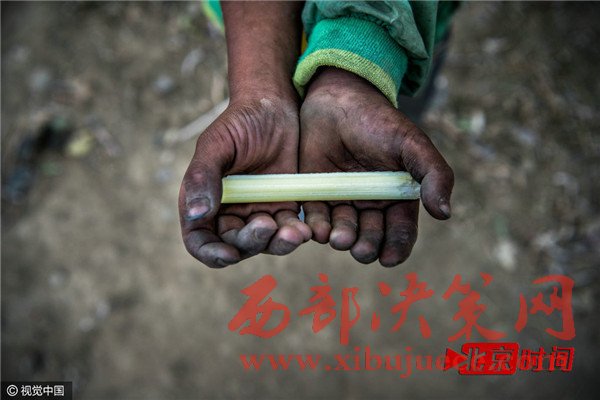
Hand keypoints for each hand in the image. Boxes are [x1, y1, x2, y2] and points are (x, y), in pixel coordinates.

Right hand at [179, 1, 307, 267]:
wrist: (274, 107)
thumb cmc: (239, 122)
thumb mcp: (216, 145)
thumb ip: (204, 177)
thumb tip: (196, 215)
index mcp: (203, 202)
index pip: (200, 241)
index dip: (211, 253)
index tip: (230, 254)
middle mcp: (229, 214)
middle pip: (235, 246)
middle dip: (251, 242)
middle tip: (267, 224)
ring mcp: (257, 213)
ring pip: (265, 244)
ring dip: (277, 244)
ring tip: (294, 232)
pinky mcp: (284, 209)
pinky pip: (288, 231)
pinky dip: (296, 234)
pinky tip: (305, 228)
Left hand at [299, 68, 453, 266]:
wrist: (337, 99)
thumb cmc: (379, 121)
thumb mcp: (411, 144)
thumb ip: (433, 174)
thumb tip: (445, 213)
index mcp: (397, 197)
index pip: (399, 231)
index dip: (396, 248)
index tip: (388, 258)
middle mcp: (370, 204)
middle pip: (370, 238)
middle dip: (367, 247)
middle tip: (361, 249)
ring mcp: (342, 201)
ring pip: (344, 232)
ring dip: (343, 240)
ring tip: (340, 238)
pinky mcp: (316, 194)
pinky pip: (317, 219)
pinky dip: (318, 228)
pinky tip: (320, 230)